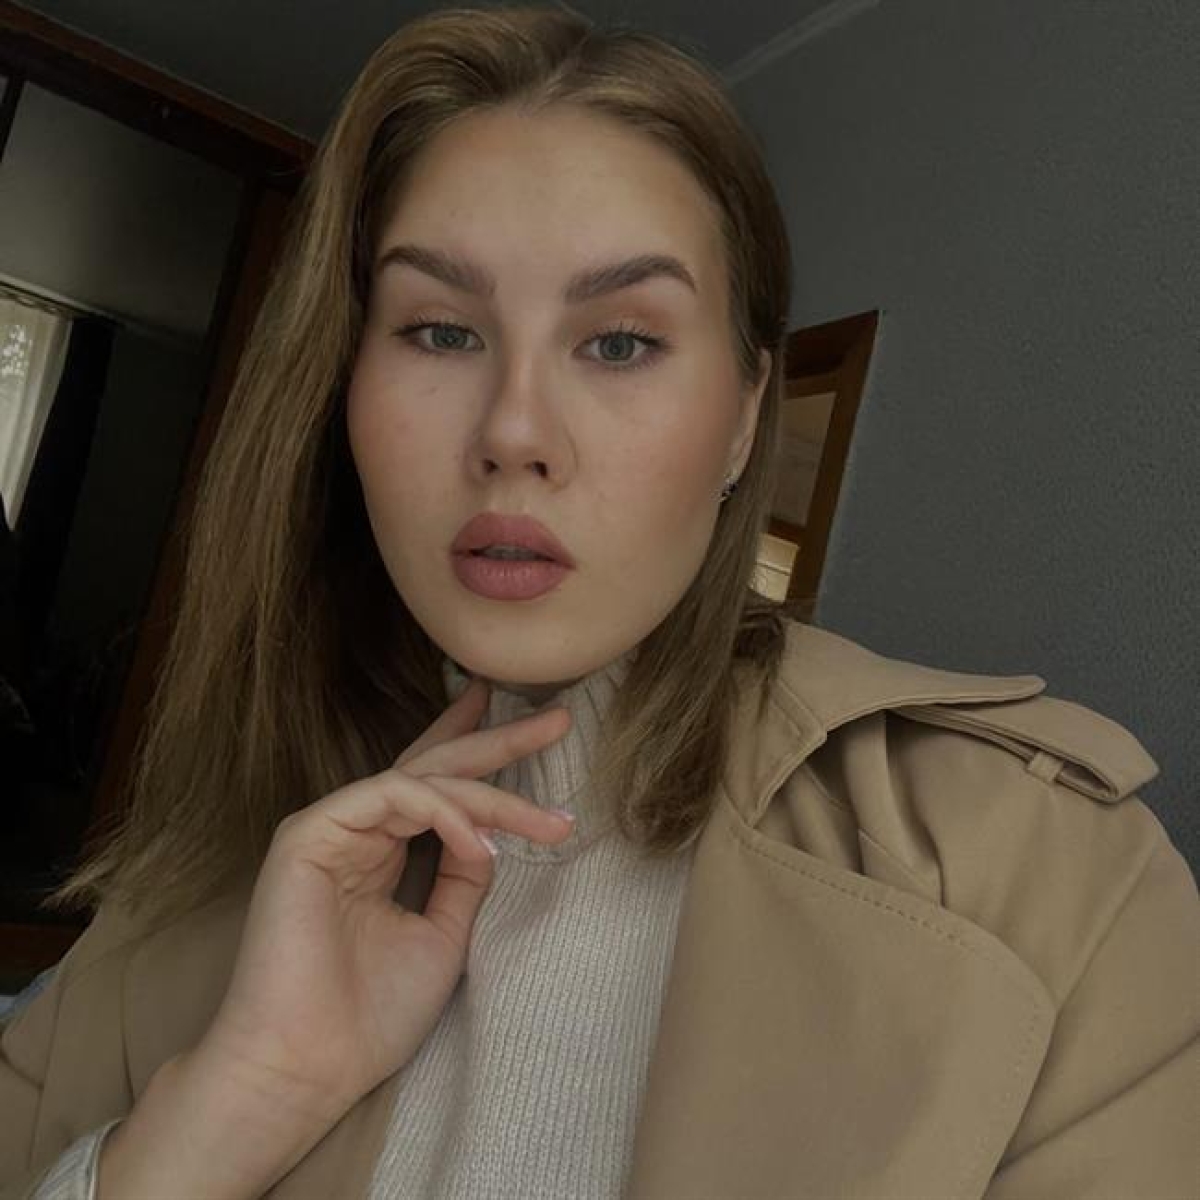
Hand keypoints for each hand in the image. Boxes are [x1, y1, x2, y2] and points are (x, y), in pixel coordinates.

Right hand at [195, 678, 572, 1115]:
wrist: (308, 1066)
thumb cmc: (371, 1015)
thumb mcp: (444, 934)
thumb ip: (465, 876)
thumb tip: (494, 832)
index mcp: (382, 854)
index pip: (437, 787)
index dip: (482, 753)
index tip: (541, 732)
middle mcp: (358, 832)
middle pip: (434, 766)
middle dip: (498, 740)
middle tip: (556, 719)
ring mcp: (332, 828)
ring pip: (424, 781)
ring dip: (490, 793)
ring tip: (544, 819)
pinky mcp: (309, 833)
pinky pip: (391, 798)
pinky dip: (443, 812)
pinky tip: (480, 842)